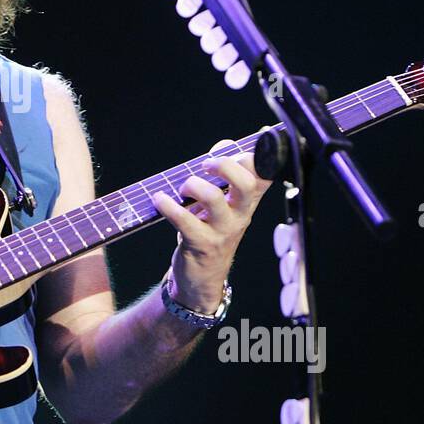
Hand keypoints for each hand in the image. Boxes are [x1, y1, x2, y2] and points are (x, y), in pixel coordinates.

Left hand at [151, 139, 272, 312]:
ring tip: (182, 190)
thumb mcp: (222, 205)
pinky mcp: (201, 244)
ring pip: (215, 199)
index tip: (243, 148)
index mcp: (246, 203)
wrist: (202, 278)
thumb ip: (223, 175)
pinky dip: (168, 205)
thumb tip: (223, 145)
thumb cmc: (210, 232)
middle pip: (246, 184)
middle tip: (205, 165)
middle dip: (225, 166)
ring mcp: (222, 231)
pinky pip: (184, 220)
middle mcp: (240, 216)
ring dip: (193, 186)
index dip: (257, 158)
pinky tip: (159, 199)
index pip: (264, 176)